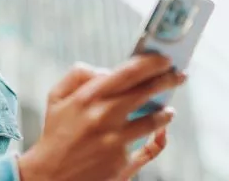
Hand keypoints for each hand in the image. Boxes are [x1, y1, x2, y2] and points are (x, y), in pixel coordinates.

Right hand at [17, 56, 185, 180]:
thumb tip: (107, 70)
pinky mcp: (122, 165)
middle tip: (179, 76)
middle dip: (168, 81)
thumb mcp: (56, 97)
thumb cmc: (56, 134)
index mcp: (88, 97)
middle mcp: (104, 117)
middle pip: (146, 93)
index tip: (165, 59)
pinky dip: (161, 138)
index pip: (129, 72)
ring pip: (153, 121)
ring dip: (165, 112)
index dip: (152, 63)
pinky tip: (163, 131)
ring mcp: (115, 143)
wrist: (49, 176)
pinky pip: (150, 149)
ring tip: (168, 109)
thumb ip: (78, 74)